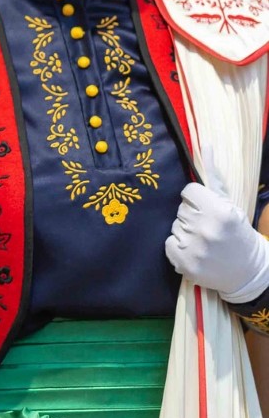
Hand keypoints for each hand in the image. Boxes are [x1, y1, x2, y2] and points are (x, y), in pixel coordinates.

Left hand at [166, 181, 268, 302]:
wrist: (248, 271)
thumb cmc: (239, 233)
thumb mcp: (231, 205)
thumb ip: (213, 177)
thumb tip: (206, 145)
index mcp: (219, 212)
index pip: (189, 191)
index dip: (197, 197)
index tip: (207, 206)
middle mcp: (204, 229)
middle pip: (181, 209)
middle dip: (192, 214)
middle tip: (208, 226)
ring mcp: (193, 248)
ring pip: (174, 225)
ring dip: (186, 230)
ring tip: (203, 239)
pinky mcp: (183, 263)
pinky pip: (169, 243)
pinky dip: (179, 245)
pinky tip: (195, 250)